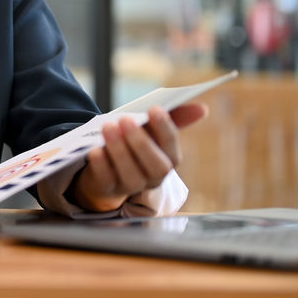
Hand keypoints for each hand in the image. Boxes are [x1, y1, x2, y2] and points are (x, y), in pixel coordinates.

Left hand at [70, 103, 208, 212]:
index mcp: (168, 159)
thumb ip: (174, 117)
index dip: (164, 128)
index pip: (171, 146)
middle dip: (141, 142)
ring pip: (131, 175)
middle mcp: (153, 176)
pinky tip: (95, 150)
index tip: (154, 109)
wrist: (105, 167)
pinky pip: (107, 180)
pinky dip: (101, 165)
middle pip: (155, 166)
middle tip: (125, 119)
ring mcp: (130, 186)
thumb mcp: (150, 129)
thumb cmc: (133, 142)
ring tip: (108, 127)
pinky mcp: (107, 188)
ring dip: (120, 150)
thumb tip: (202, 109)